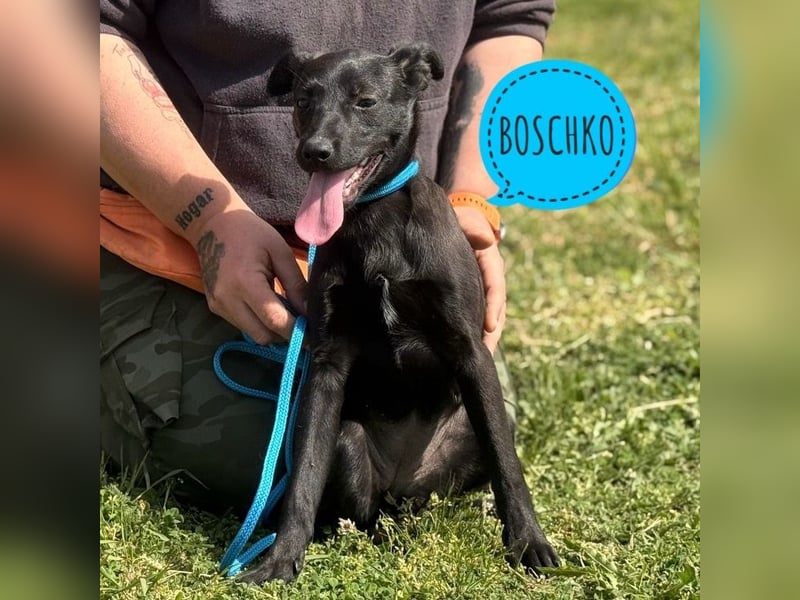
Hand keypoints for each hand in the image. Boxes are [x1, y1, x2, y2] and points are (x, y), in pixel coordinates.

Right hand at [193, 209, 307, 344]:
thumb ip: (296, 284)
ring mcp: (218, 305)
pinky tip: (266, 305)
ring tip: (283, 309)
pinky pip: (242, 325)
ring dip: (271, 328)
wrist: (213, 226)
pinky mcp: (214, 307)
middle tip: (300, 321)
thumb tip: (309, 312)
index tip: (312, 332)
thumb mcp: (280, 252)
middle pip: (263, 335)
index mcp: (245, 282)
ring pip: (252, 333)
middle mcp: (227, 299)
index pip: (274, 319)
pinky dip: (258, 322)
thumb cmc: (250, 232)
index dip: (295, 330)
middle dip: (284, 333)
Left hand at [453, 206, 505, 352]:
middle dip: (493, 332)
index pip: (495, 285)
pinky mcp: (473, 292)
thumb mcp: (466, 218)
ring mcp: (483, 286)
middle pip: (496, 307)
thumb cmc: (460, 218)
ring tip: (481, 357)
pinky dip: (477, 330)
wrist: (457, 217)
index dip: (494, 306)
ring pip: (490, 314)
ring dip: (488, 336)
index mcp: (491, 261)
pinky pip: (478, 313)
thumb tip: (486, 240)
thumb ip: (473, 227)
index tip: (489, 326)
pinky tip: (470, 347)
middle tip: (486, 353)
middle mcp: (491, 276)